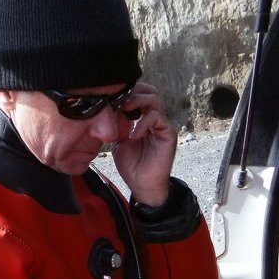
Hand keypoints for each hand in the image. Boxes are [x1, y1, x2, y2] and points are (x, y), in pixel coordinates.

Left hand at [110, 82, 176, 205]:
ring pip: (154, 100)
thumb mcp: (118, 141)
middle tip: (118, 99)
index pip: (138, 95)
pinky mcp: (168, 133)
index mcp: (142, 118)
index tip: (111, 98)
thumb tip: (110, 106)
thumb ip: (116, 124)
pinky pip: (157, 118)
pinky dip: (143, 122)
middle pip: (149, 92)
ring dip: (137, 101)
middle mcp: (154, 118)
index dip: (126, 92)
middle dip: (133, 91)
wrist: (142, 186)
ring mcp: (162, 125)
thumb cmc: (131, 165)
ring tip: (124, 109)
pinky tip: (133, 134)